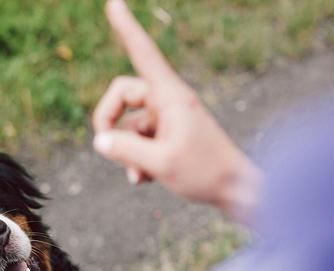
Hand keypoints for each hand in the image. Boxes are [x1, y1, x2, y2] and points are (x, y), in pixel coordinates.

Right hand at [92, 0, 261, 220]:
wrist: (234, 189)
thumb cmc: (205, 172)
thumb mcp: (160, 163)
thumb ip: (125, 150)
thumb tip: (99, 140)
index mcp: (170, 96)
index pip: (143, 54)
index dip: (127, 29)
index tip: (113, 3)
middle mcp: (167, 101)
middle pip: (122, 94)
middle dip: (108, 121)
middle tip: (104, 146)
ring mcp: (167, 119)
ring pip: (129, 125)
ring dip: (127, 152)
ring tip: (140, 176)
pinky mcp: (168, 135)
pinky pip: (140, 140)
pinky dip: (137, 159)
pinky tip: (145, 178)